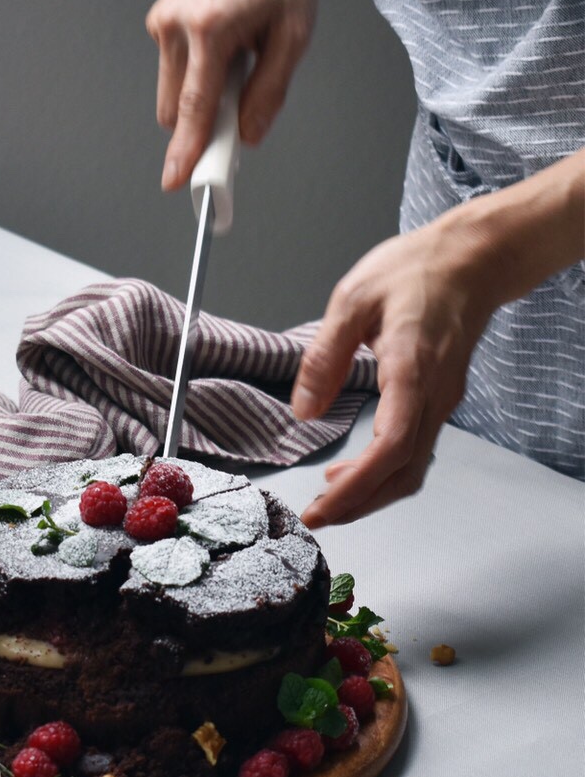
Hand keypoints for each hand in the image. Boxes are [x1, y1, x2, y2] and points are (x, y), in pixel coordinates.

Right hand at [146, 0, 335, 189]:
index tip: (176, 181)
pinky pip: (173, 70)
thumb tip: (248, 134)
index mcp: (211, 26)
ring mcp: (163, 21)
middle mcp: (177, 23)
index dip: (187, 149)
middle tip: (239, 107)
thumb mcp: (294, 35)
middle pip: (177, 109)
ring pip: (173, 93)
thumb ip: (270, 91)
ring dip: (202, 93)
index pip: (195, 106)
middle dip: (203, 120)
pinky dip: (196, 73)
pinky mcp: (159, 20)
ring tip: (238, 57)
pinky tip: (224, 44)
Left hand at [292, 220, 492, 527]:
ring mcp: (441, 400)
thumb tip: (303, 411)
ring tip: (329, 501)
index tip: (324, 506)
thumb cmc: (416, 270)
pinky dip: (384, 471)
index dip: (358, 485)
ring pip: (412, 466)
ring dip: (372, 492)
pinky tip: (354, 471)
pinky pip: (415, 449)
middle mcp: (433, 394)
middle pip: (403, 470)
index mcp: (411, 368)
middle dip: (360, 503)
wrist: (473, 258)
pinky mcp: (439, 399)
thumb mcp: (352, 300)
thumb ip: (324, 358)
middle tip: (316, 517)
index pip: (392, 445)